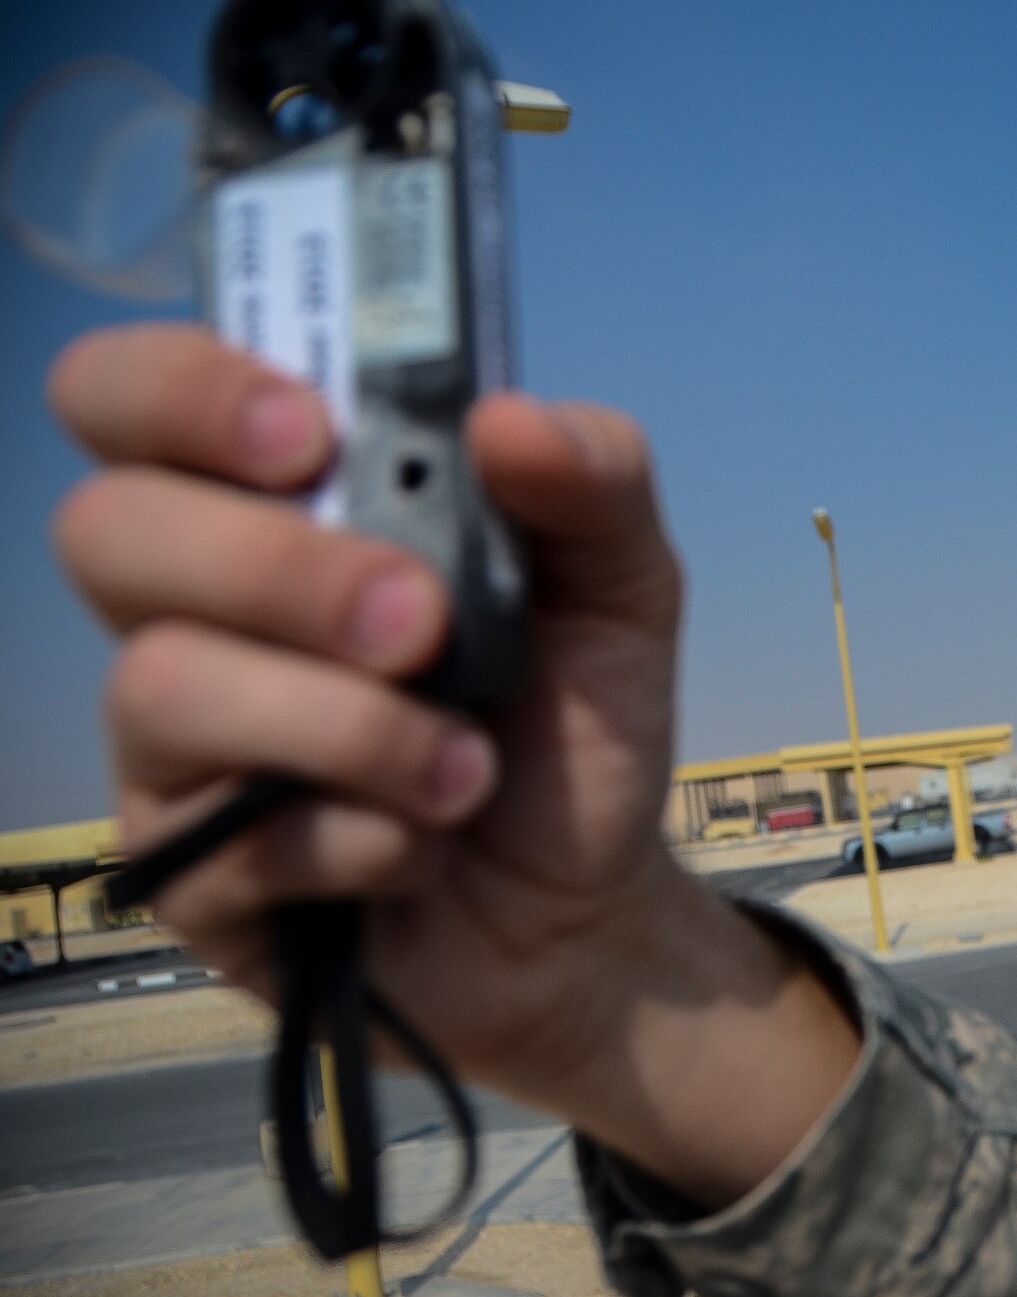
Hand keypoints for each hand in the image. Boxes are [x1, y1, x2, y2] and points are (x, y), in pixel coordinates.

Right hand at [49, 324, 855, 1204]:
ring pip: (160, 686)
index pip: (130, 395)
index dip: (184, 391)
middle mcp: (198, 606)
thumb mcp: (625, 584)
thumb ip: (594, 478)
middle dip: (280, 570)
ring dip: (350, 726)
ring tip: (469, 769)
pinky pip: (222, 839)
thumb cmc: (573, 721)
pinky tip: (425, 846)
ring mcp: (176, 742)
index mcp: (282, 502)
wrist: (590, 906)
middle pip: (111, 528)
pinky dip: (361, 837)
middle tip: (424, 625)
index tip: (309, 436)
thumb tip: (504, 416)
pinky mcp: (186, 872)